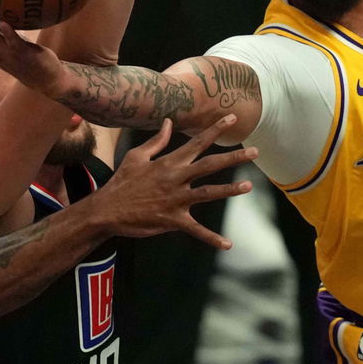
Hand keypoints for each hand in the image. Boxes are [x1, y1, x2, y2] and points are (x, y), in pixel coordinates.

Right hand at [93, 115, 255, 248]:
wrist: (107, 210)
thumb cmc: (122, 182)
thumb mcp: (136, 157)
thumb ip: (156, 141)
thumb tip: (168, 122)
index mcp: (169, 162)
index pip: (197, 142)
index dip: (215, 129)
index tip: (231, 119)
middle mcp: (176, 178)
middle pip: (210, 165)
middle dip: (234, 158)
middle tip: (256, 152)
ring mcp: (176, 199)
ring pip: (208, 193)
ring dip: (230, 190)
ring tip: (249, 186)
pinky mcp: (172, 220)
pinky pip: (196, 230)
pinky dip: (212, 238)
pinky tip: (228, 244)